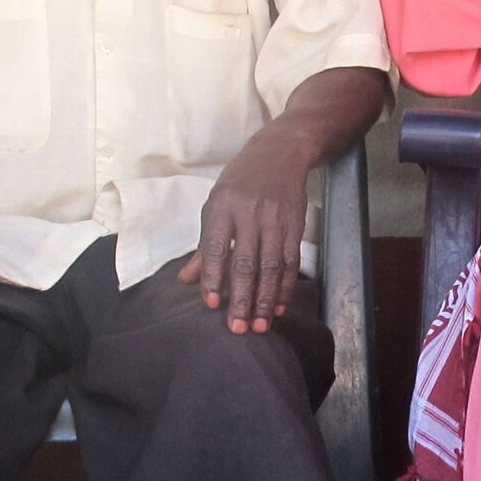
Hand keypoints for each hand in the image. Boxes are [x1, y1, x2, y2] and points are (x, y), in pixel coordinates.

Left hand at [179, 127, 313, 333]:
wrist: (281, 152)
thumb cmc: (240, 182)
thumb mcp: (216, 204)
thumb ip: (204, 246)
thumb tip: (185, 279)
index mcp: (222, 206)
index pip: (216, 248)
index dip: (214, 277)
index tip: (211, 304)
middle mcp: (249, 213)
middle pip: (246, 262)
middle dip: (242, 298)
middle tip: (238, 328)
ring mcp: (275, 219)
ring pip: (271, 267)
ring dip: (266, 300)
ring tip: (261, 326)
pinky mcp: (295, 225)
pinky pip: (291, 262)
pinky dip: (285, 287)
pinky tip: (279, 307)